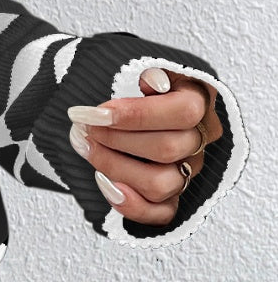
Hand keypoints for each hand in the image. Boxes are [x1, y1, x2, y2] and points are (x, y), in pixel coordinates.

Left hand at [66, 67, 222, 227]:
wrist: (108, 110)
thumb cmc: (123, 87)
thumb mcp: (132, 67)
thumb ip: (145, 70)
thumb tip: (153, 81)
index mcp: (198, 100)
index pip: (184, 111)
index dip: (137, 115)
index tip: (95, 113)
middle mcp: (199, 139)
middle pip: (169, 149)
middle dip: (116, 139)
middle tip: (82, 127)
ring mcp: (188, 171)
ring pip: (162, 183)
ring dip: (114, 166)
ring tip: (84, 146)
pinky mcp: (172, 198)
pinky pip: (160, 214)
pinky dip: (129, 204)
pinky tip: (103, 183)